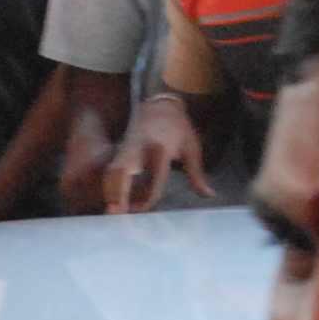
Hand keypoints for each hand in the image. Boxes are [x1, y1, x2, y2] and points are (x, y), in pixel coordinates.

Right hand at [106, 98, 211, 212]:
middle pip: (122, 172)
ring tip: (111, 213)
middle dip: (117, 193)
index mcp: (160, 149)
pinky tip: (113, 203)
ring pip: (112, 172)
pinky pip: (110, 172)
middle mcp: (139, 150)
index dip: (148, 195)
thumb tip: (209, 195)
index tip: (143, 210)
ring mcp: (126, 151)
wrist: (159, 106)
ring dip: (110, 192)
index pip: (153, 176)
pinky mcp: (119, 153)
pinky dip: (109, 187)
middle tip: (115, 213)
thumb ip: (196, 174)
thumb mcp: (191, 148)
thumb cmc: (178, 128)